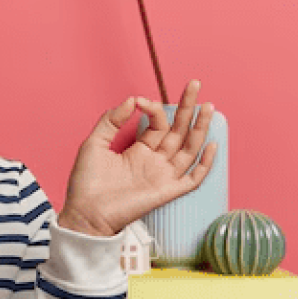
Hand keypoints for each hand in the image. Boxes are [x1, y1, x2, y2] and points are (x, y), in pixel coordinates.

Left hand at [58, 79, 217, 236]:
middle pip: (178, 131)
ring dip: (200, 128)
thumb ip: (111, 120)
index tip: (141, 100)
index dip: (154, 109)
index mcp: (138, 150)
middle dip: (188, 108)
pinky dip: (205, 164)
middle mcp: (154, 161)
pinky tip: (212, 144)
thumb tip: (132, 99)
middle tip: (195, 85)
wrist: (85, 213)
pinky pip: (193, 179)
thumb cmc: (86, 183)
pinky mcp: (167, 191)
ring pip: (189, 149)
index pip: (157, 125)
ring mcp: (162, 176)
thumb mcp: (94, 144)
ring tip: (208, 106)